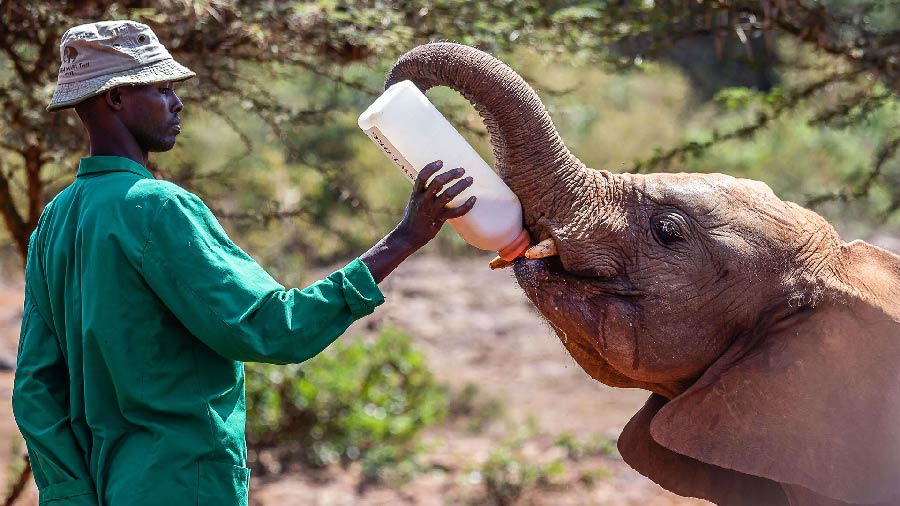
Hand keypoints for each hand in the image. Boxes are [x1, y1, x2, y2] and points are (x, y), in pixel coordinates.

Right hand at [360, 160, 475, 283]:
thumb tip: (440, 180)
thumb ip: (426, 191)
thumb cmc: (414, 216)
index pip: (421, 177)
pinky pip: (455, 212)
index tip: (441, 162)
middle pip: (437, 183)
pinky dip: (466, 205)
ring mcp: (431, 210)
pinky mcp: (439, 220)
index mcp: (416, 194)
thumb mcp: (415, 201)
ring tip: (470, 180)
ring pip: (448, 195)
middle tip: (462, 170)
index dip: (431, 168)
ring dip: (460, 186)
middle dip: (450, 175)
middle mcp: (423, 200)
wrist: (408, 236)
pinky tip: (474, 199)